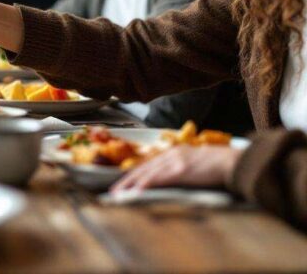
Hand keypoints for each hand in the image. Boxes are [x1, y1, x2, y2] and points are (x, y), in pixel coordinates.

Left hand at [111, 145, 242, 192]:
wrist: (233, 162)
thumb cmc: (218, 165)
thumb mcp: (195, 162)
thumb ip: (181, 167)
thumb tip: (171, 178)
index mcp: (174, 153)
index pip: (148, 165)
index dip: (133, 174)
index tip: (122, 184)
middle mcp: (171, 155)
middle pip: (142, 168)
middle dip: (126, 181)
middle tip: (113, 191)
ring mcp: (175, 162)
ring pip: (147, 173)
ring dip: (131, 184)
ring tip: (119, 194)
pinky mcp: (181, 171)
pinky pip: (159, 178)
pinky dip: (146, 184)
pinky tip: (136, 191)